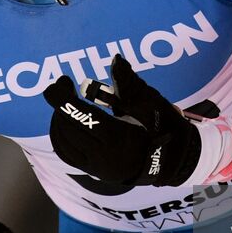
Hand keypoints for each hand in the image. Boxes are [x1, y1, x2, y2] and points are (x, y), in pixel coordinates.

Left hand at [43, 55, 200, 186]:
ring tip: (65, 103)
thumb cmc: (163, 128)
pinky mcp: (94, 172)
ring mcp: (97, 167)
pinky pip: (67, 154)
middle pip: (68, 128)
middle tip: (63, 87)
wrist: (173, 162)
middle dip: (60, 105)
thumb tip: (116, 60)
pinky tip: (65, 122)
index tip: (59, 82)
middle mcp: (103, 156)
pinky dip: (61, 135)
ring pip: (63, 143)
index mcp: (119, 137)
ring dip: (59, 120)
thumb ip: (128, 81)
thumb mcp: (150, 103)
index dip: (63, 99)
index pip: (82, 116)